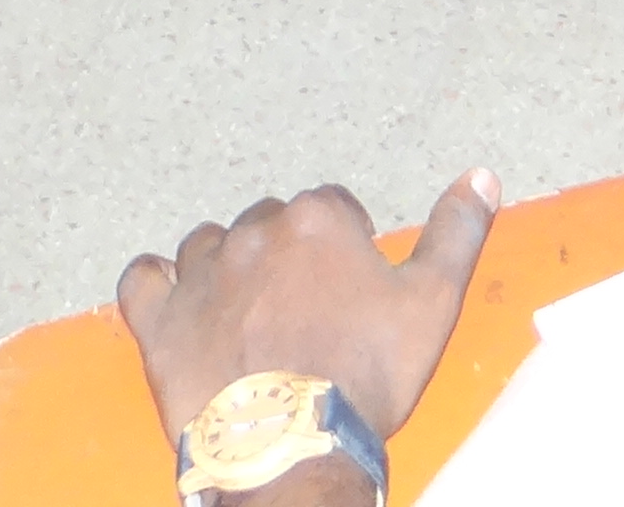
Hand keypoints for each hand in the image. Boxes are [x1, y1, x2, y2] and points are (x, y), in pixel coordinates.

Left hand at [119, 173, 498, 452]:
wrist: (290, 447)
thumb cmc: (362, 377)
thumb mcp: (432, 304)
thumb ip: (456, 233)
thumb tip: (481, 176)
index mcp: (318, 222)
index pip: (332, 209)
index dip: (345, 247)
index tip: (350, 290)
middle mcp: (255, 232)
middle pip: (270, 224)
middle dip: (285, 257)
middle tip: (302, 311)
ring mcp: (201, 275)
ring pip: (207, 245)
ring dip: (225, 267)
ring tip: (245, 314)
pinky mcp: (160, 320)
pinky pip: (141, 280)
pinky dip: (154, 284)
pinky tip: (172, 299)